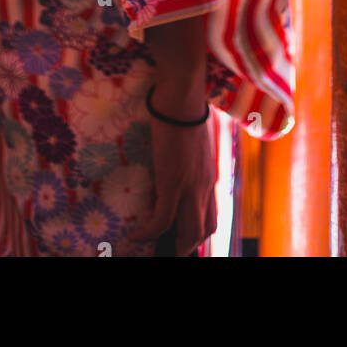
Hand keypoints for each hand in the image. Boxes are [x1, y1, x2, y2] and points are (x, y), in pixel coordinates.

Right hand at [130, 87, 216, 256]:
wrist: (182, 97)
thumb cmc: (184, 111)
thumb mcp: (192, 143)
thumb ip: (188, 161)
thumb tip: (173, 168)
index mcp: (209, 178)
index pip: (211, 218)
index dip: (196, 235)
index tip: (179, 239)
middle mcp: (205, 186)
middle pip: (203, 231)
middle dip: (185, 245)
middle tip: (166, 248)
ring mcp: (191, 185)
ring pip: (189, 232)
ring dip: (172, 246)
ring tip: (152, 246)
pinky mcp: (173, 181)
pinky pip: (162, 219)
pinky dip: (149, 232)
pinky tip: (136, 235)